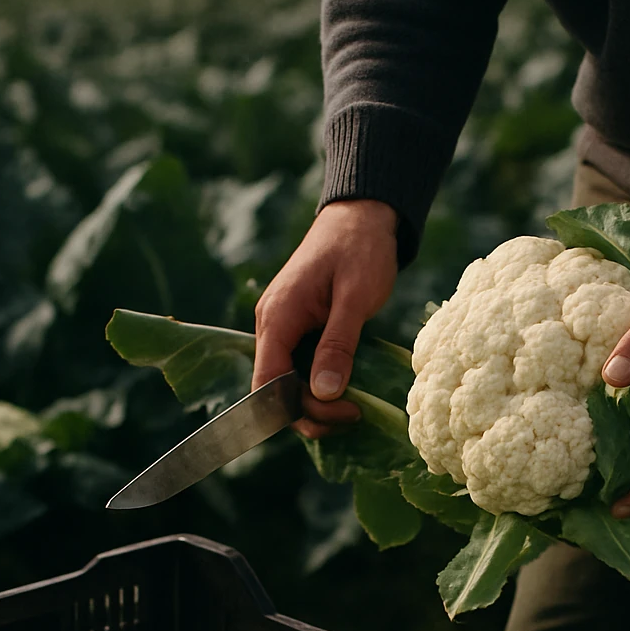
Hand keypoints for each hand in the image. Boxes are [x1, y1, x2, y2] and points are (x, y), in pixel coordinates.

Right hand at [253, 199, 399, 437]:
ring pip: (288, 383)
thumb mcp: (356, 298)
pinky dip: (319, 385)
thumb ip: (338, 344)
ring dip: (316, 403)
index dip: (298, 409)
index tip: (342, 414)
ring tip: (354, 407)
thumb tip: (323, 393)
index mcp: (278, 318)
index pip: (268, 384)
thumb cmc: (360, 249)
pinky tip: (346, 391)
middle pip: (275, 391)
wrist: (361, 216)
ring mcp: (282, 327)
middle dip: (311, 411)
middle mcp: (271, 326)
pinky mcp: (297, 328)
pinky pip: (299, 368)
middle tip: (355, 413)